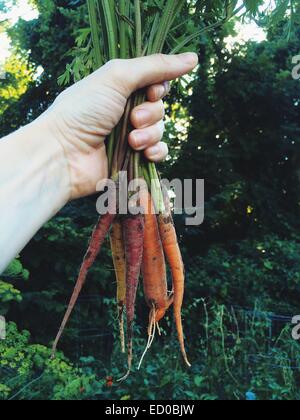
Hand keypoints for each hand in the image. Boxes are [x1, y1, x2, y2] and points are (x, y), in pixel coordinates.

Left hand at [44, 53, 197, 199]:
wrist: (64, 154)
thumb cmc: (83, 111)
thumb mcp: (117, 77)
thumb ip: (154, 67)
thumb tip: (192, 58)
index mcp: (119, 89)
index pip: (154, 83)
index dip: (159, 87)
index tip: (150, 91)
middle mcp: (125, 111)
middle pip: (159, 107)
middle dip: (151, 113)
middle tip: (132, 119)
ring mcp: (129, 136)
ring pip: (160, 130)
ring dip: (150, 134)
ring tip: (131, 141)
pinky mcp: (133, 160)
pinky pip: (159, 153)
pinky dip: (156, 152)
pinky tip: (145, 154)